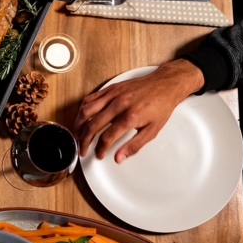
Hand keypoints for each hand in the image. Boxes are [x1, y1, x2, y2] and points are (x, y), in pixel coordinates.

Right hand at [74, 59, 204, 161]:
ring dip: (79, 125)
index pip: (107, 137)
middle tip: (82, 149)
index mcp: (130, 117)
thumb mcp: (152, 131)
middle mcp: (119, 104)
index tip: (99, 154)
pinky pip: (90, 98)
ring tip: (77, 135)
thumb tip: (119, 158)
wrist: (165, 85)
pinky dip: (83, 109)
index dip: (100, 149)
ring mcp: (113, 94)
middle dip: (84, 140)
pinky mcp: (110, 88)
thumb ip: (134, 146)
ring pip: (87, 110)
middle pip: (92, 124)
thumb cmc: (161, 107)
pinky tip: (82, 117)